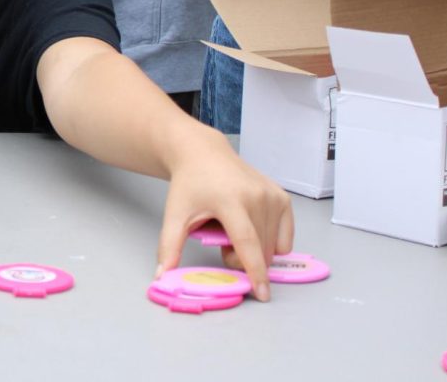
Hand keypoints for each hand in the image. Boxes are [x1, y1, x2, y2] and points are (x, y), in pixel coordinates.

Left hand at [155, 132, 292, 300]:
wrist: (203, 154)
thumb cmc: (190, 184)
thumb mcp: (175, 215)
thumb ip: (169, 247)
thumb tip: (162, 276)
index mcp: (231, 200)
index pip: (247, 242)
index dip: (254, 271)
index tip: (261, 293)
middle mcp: (257, 196)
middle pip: (259, 248)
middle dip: (242, 259)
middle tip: (221, 243)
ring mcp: (272, 196)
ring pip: (273, 246)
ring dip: (256, 252)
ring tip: (233, 232)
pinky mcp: (282, 197)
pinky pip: (284, 236)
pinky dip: (270, 243)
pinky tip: (251, 228)